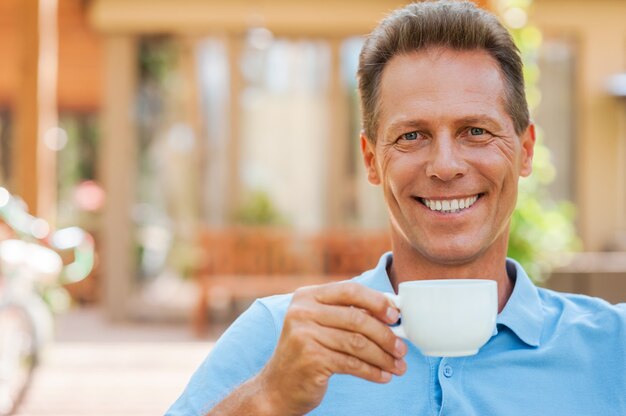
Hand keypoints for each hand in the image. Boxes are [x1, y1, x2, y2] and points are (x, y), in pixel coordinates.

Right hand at [256, 281, 406, 414]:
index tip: (395, 316)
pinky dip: (372, 371)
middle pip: (357, 318)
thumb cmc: (308, 352)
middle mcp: (302, 311)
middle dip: (385, 335)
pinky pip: (352, 363)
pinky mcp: (311, 358)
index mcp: (307, 296)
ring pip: (358, 343)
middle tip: (402, 349)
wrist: (277, 387)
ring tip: (398, 366)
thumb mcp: (321, 324)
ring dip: (383, 357)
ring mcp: (304, 334)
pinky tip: (384, 376)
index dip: (376, 301)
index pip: (349, 290)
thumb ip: (347, 313)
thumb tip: (391, 310)